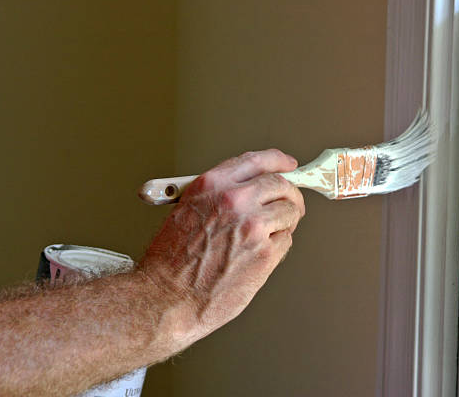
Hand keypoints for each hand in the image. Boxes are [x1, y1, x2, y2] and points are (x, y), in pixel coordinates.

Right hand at [139, 149, 304, 352]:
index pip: (257, 161)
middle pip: (280, 185)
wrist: (167, 297)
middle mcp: (234, 200)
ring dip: (286, 222)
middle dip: (290, 194)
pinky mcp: (265, 254)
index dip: (277, 161)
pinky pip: (286, 240)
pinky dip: (278, 245)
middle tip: (291, 203)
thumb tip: (249, 191)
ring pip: (289, 212)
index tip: (288, 164)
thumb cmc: (171, 262)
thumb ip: (219, 195)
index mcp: (212, 185)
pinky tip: (260, 254)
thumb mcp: (187, 210)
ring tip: (271, 234)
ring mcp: (253, 226)